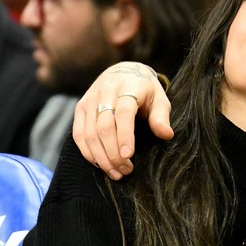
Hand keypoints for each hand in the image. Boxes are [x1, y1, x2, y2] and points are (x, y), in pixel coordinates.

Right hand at [72, 62, 171, 179]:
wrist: (123, 72)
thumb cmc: (145, 90)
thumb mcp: (159, 98)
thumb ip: (161, 116)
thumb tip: (167, 135)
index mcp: (127, 87)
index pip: (123, 112)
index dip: (125, 135)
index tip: (129, 155)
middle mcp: (105, 92)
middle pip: (104, 126)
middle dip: (113, 152)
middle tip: (126, 170)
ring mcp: (89, 100)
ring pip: (90, 133)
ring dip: (102, 157)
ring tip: (116, 172)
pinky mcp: (80, 109)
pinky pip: (79, 135)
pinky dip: (88, 153)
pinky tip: (101, 165)